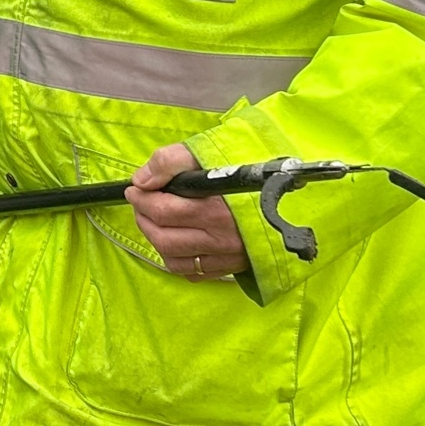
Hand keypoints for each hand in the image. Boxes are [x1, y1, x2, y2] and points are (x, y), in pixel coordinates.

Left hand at [126, 144, 249, 280]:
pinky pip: (193, 273)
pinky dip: (176, 259)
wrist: (290, 195)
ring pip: (174, 260)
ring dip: (155, 241)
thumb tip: (142, 179)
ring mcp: (226, 257)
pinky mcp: (231, 267)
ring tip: (152, 222)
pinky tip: (175, 241)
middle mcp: (220, 239)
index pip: (163, 211)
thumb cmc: (248, 171)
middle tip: (140, 204)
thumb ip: (171, 161)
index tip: (134, 190)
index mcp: (216, 210)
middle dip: (143, 219)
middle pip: (164, 238)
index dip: (141, 199)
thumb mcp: (208, 152)